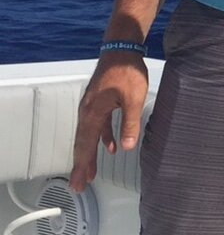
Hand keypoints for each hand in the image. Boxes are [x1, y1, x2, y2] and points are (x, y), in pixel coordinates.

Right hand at [69, 52, 148, 192]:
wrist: (122, 49)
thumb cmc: (127, 71)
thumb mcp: (133, 98)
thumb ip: (130, 123)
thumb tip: (126, 147)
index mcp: (93, 113)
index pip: (85, 145)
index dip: (83, 165)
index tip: (79, 182)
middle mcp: (88, 111)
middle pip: (83, 143)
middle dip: (82, 165)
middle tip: (79, 185)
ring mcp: (93, 106)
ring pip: (89, 135)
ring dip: (91, 154)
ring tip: (91, 172)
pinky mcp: (100, 101)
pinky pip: (98, 125)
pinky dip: (102, 137)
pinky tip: (110, 147)